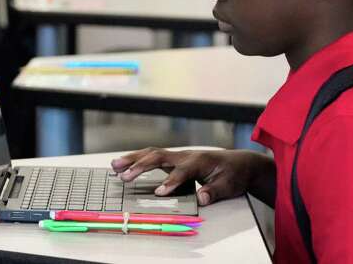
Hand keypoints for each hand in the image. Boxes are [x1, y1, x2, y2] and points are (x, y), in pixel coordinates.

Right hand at [111, 147, 267, 205]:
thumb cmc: (233, 174)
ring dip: (133, 158)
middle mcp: (186, 155)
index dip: (171, 182)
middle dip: (141, 166)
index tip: (160, 193)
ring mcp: (179, 155)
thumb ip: (215, 192)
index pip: (182, 171)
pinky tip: (124, 163)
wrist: (238, 163)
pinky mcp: (174, 159)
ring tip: (114, 165)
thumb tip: (202, 198)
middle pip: (160, 157)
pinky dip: (137, 158)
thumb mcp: (229, 186)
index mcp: (200, 161)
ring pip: (152, 154)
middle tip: (124, 176)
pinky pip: (153, 156)